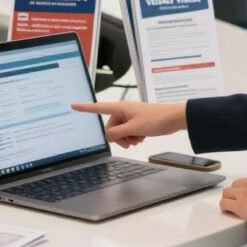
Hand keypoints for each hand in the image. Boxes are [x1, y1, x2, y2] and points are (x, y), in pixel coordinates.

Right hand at [70, 101, 186, 147]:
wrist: (174, 119)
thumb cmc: (155, 119)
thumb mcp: (134, 129)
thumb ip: (117, 133)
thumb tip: (107, 136)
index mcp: (120, 108)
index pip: (98, 107)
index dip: (85, 108)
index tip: (73, 105)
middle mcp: (123, 111)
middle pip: (111, 127)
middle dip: (118, 137)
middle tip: (130, 141)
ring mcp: (130, 117)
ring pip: (120, 132)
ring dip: (127, 138)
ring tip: (138, 139)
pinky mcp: (137, 122)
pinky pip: (128, 132)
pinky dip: (133, 137)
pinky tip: (141, 138)